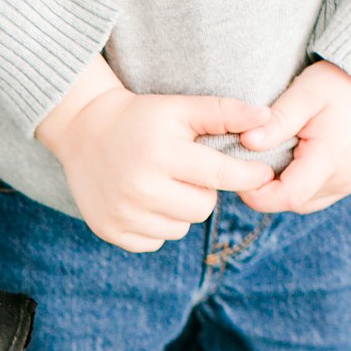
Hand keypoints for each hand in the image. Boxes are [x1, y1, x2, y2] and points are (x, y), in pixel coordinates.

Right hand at [36, 56, 277, 253]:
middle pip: (203, 208)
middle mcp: (141, 188)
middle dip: (204, 191)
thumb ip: (224, 112)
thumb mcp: (180, 107)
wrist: (83, 132)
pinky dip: (156, 226)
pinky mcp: (110, 230)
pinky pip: (154, 242)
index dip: (248, 175)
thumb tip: (267, 118)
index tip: (261, 173)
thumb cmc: (141, 118)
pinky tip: (145, 202)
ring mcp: (123, 214)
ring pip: (180, 229)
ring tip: (163, 186)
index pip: (221, 175)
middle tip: (187, 173)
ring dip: (180, 211)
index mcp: (162, 154)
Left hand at [237, 61, 350, 214]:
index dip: (256, 192)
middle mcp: (342, 180)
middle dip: (263, 189)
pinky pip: (310, 197)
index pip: (287, 196)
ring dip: (278, 189)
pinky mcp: (345, 184)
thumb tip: (247, 141)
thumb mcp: (304, 94)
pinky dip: (293, 186)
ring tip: (269, 158)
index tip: (239, 170)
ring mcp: (346, 185)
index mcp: (331, 159)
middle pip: (289, 202)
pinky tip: (286, 163)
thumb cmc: (336, 85)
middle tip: (249, 160)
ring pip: (298, 203)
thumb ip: (277, 120)